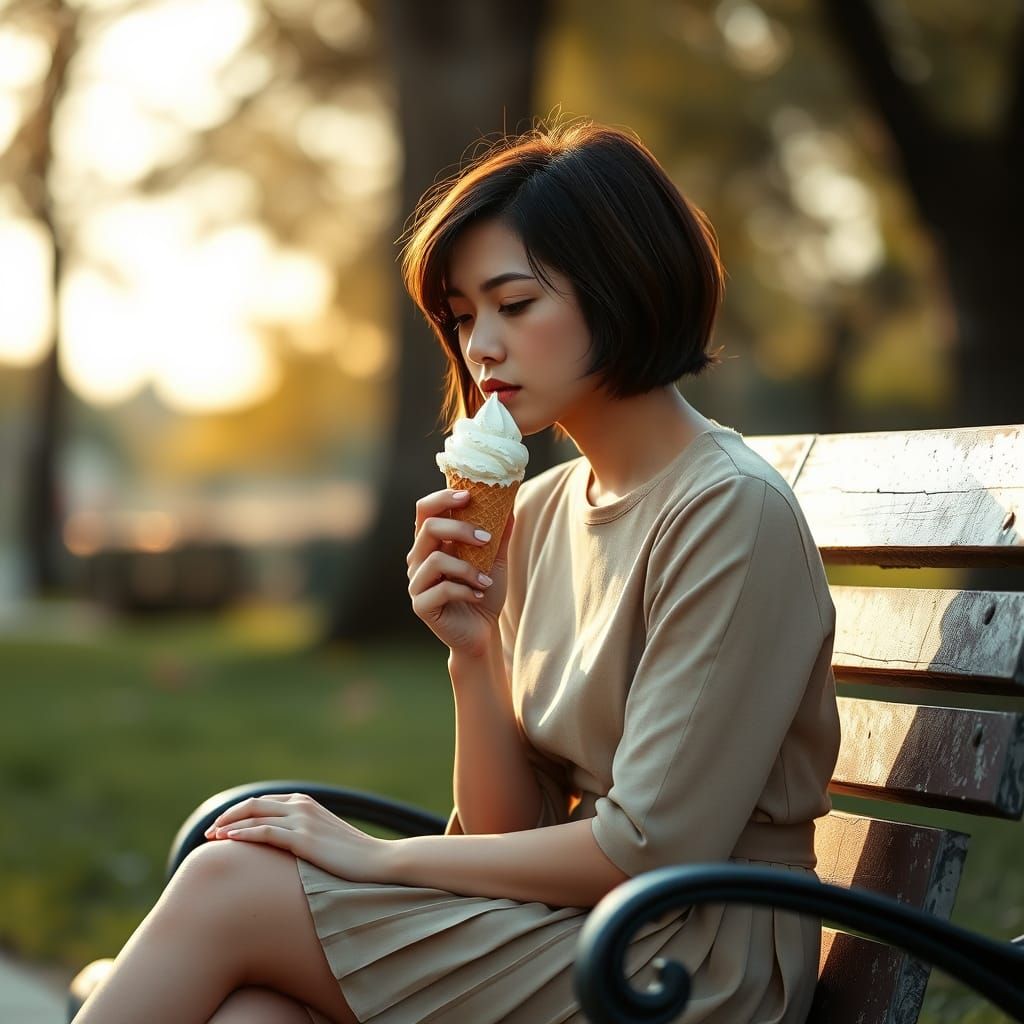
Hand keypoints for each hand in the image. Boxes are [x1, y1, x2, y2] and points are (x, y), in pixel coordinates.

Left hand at [204, 793, 392, 882]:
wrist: (377, 861)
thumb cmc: (352, 856)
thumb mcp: (325, 837)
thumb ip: (305, 833)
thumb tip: (285, 847)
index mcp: (306, 802)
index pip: (263, 801)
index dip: (238, 812)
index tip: (221, 826)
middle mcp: (302, 805)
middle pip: (253, 804)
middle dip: (227, 816)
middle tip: (209, 833)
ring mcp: (302, 820)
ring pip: (254, 815)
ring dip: (229, 826)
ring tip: (211, 838)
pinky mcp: (303, 838)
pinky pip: (264, 831)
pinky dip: (243, 834)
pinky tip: (228, 842)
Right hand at [407, 487, 513, 655]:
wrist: (482, 632)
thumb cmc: (484, 592)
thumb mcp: (495, 560)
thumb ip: (499, 534)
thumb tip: (511, 503)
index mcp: (431, 543)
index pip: (425, 510)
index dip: (442, 498)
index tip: (469, 495)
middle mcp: (418, 559)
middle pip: (428, 528)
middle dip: (460, 529)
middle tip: (487, 539)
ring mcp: (416, 583)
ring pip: (435, 559)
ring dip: (467, 567)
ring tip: (486, 580)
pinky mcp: (421, 605)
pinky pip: (442, 589)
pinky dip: (466, 590)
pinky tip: (479, 594)